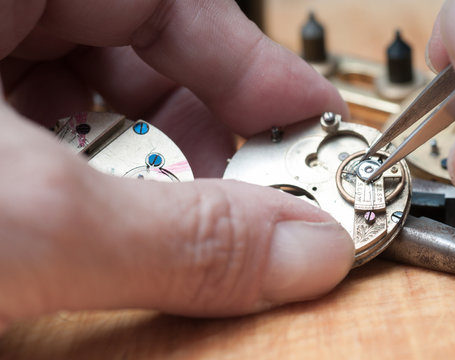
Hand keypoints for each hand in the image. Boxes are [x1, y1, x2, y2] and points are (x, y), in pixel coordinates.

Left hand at [0, 0, 353, 330]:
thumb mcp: (26, 219)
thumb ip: (176, 235)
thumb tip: (302, 249)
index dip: (254, 62)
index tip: (310, 116)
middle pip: (134, 49)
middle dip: (201, 128)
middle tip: (248, 188)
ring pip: (88, 95)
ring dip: (144, 162)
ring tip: (171, 215)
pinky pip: (40, 132)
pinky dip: (85, 180)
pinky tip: (92, 222)